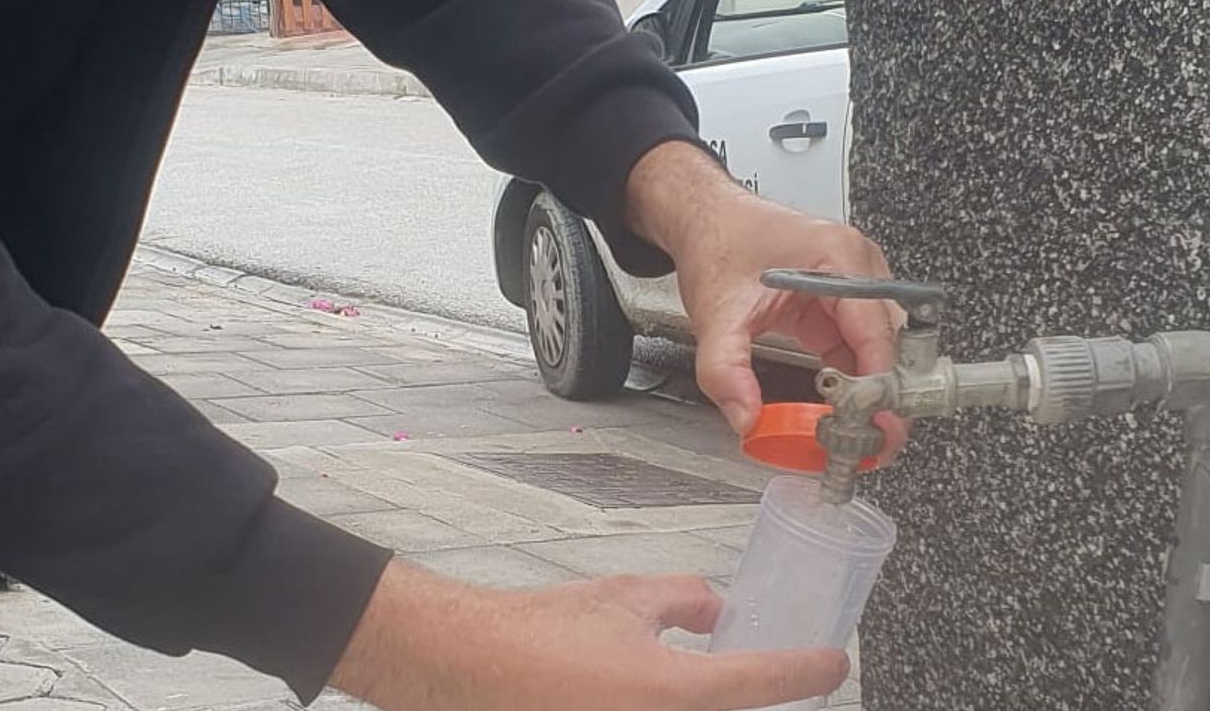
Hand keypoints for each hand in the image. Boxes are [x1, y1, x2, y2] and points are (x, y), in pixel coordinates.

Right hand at [329, 561, 848, 710]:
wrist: (466, 667)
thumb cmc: (539, 632)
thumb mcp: (625, 598)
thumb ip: (684, 599)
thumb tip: (716, 611)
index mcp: (672, 690)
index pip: (765, 682)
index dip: (809, 670)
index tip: (831, 662)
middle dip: (747, 689)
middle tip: (755, 669)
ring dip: (702, 699)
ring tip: (656, 667)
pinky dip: (665, 705)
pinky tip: (635, 686)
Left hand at [627, 141, 908, 462]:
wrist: (703, 217)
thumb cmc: (718, 242)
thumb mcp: (716, 313)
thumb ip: (725, 370)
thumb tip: (746, 417)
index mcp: (838, 258)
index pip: (876, 334)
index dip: (882, 387)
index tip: (879, 427)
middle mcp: (855, 266)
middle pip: (889, 341)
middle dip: (884, 395)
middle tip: (873, 440)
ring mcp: (851, 281)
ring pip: (878, 346)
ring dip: (871, 389)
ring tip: (860, 433)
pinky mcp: (838, 298)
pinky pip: (857, 344)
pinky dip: (853, 377)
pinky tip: (844, 408)